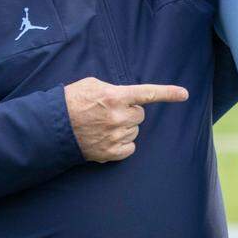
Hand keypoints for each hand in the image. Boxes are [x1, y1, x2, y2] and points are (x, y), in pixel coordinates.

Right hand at [63, 77, 187, 162]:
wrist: (53, 127)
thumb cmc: (72, 101)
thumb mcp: (92, 84)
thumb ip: (114, 88)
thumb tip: (127, 96)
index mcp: (115, 96)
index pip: (147, 93)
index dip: (168, 93)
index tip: (184, 94)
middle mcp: (118, 117)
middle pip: (140, 115)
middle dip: (130, 112)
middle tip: (111, 112)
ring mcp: (115, 136)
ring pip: (135, 131)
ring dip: (125, 128)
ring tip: (103, 125)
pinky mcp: (111, 153)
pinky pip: (130, 148)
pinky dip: (123, 144)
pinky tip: (107, 139)